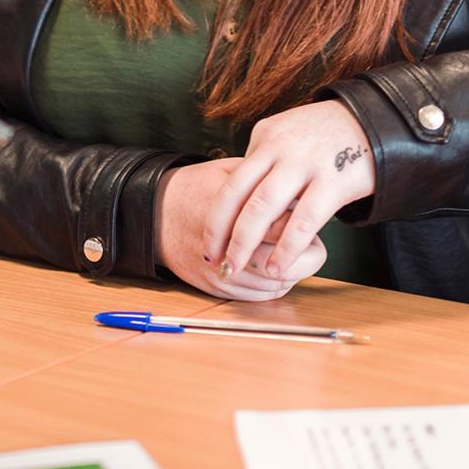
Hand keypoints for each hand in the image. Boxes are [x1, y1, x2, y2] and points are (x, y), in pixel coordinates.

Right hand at [156, 160, 326, 299]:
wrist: (155, 215)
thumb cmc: (196, 188)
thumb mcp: (229, 171)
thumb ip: (264, 180)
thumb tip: (303, 190)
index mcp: (231, 209)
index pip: (279, 225)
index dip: (303, 225)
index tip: (311, 217)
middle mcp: (225, 245)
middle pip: (282, 264)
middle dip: (305, 256)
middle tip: (312, 243)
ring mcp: (221, 271)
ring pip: (275, 284)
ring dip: (292, 271)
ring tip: (293, 253)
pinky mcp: (218, 287)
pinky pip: (261, 296)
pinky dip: (276, 284)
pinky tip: (274, 266)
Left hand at [202, 100, 375, 282]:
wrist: (375, 120)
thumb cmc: (327, 134)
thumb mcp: (287, 134)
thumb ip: (264, 160)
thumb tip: (243, 192)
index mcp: (265, 138)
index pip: (231, 182)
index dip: (215, 215)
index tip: (207, 241)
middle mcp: (279, 148)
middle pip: (238, 195)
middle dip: (221, 233)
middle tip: (212, 260)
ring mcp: (305, 164)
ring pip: (264, 208)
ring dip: (245, 243)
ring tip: (235, 268)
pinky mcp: (334, 181)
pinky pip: (303, 220)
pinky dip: (286, 248)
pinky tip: (276, 267)